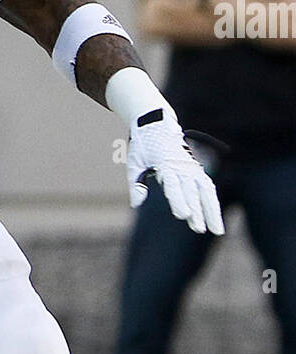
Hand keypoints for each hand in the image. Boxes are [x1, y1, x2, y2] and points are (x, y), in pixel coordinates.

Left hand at [126, 106, 224, 234]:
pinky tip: (215, 217)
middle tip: (199, 230)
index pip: (173, 186)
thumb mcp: (134, 162)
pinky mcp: (196, 168)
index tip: (184, 216)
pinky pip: (208, 186)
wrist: (156, 122)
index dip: (179, 201)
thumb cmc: (143, 145)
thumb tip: (136, 203)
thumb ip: (136, 184)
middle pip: (192, 191)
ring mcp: (191, 167)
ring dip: (212, 210)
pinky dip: (212, 201)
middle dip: (197, 211)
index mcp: (165, 164)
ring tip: (218, 230)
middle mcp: (181, 166)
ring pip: (206, 190)